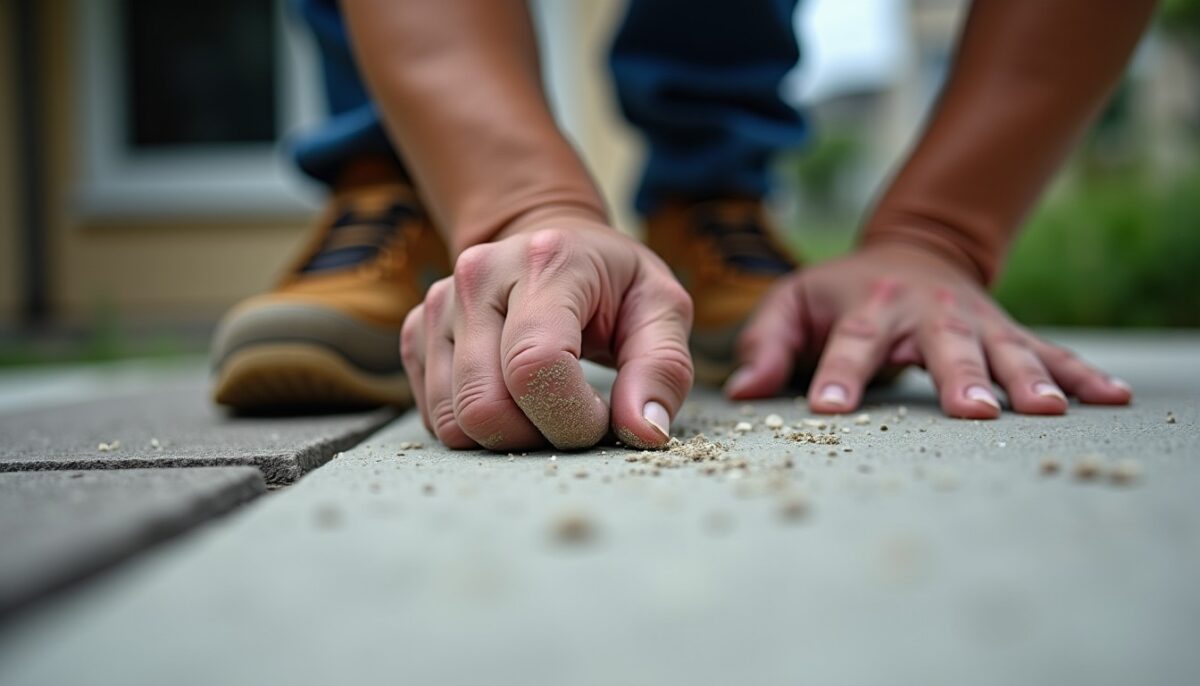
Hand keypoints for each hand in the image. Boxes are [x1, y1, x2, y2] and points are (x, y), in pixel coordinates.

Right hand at [401, 219, 693, 449]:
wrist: (549, 240)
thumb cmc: (612, 282)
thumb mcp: (660, 308)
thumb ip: (662, 369)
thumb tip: (644, 434)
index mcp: (546, 262)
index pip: (536, 367)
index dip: (571, 418)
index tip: (601, 418)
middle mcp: (478, 277)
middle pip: (485, 406)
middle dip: (536, 437)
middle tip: (571, 417)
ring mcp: (439, 304)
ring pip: (453, 421)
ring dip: (507, 436)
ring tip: (542, 404)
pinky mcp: (417, 332)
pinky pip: (434, 417)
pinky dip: (477, 426)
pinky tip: (510, 396)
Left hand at [725, 244, 1131, 416]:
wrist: (914, 251)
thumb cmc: (840, 292)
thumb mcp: (793, 302)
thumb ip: (766, 344)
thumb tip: (743, 393)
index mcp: (866, 305)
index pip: (849, 342)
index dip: (838, 374)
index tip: (829, 408)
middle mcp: (924, 312)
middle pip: (941, 346)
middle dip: (957, 377)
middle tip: (972, 412)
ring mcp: (973, 322)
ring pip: (1002, 350)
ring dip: (1025, 379)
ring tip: (1045, 412)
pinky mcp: (1006, 332)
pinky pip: (1049, 353)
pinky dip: (1080, 374)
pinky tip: (1112, 398)